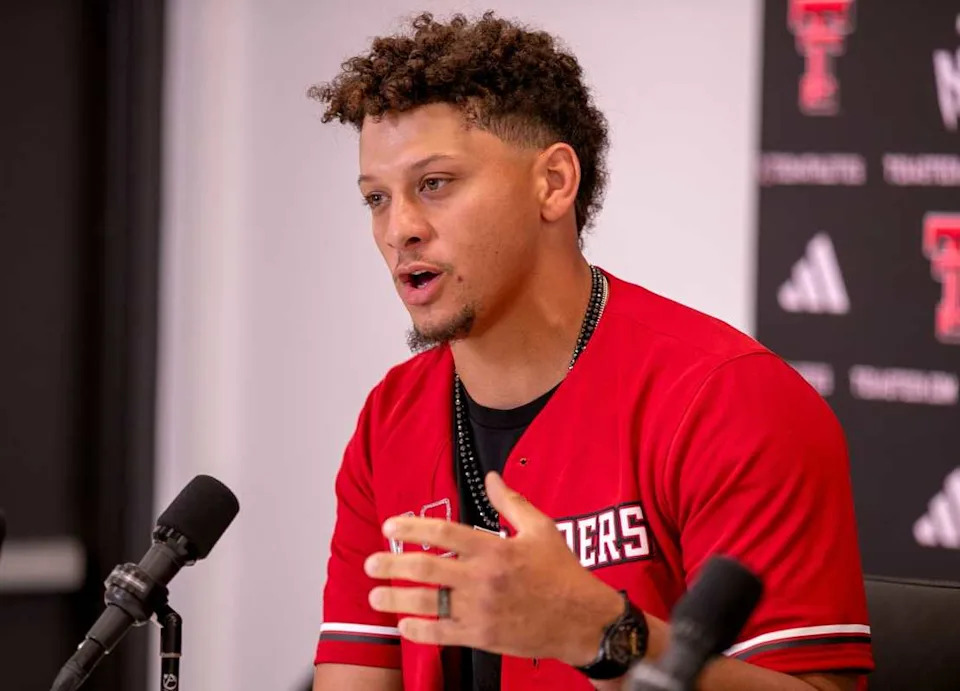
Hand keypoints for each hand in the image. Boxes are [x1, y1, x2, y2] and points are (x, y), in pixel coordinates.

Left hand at [363, 472, 624, 665]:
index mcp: (495, 549)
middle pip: (426, 569)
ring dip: (396, 599)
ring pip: (428, 603)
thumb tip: (492, 477)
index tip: (392, 525)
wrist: (582, 621)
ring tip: (375, 595)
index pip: (444, 532)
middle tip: (371, 562)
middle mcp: (483, 579)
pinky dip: (419, 630)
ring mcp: (480, 611)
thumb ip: (511, 502)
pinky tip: (404, 625)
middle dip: (392, 564)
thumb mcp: (542, 528)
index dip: (413, 527)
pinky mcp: (482, 637)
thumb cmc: (562, 572)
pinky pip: (442, 634)